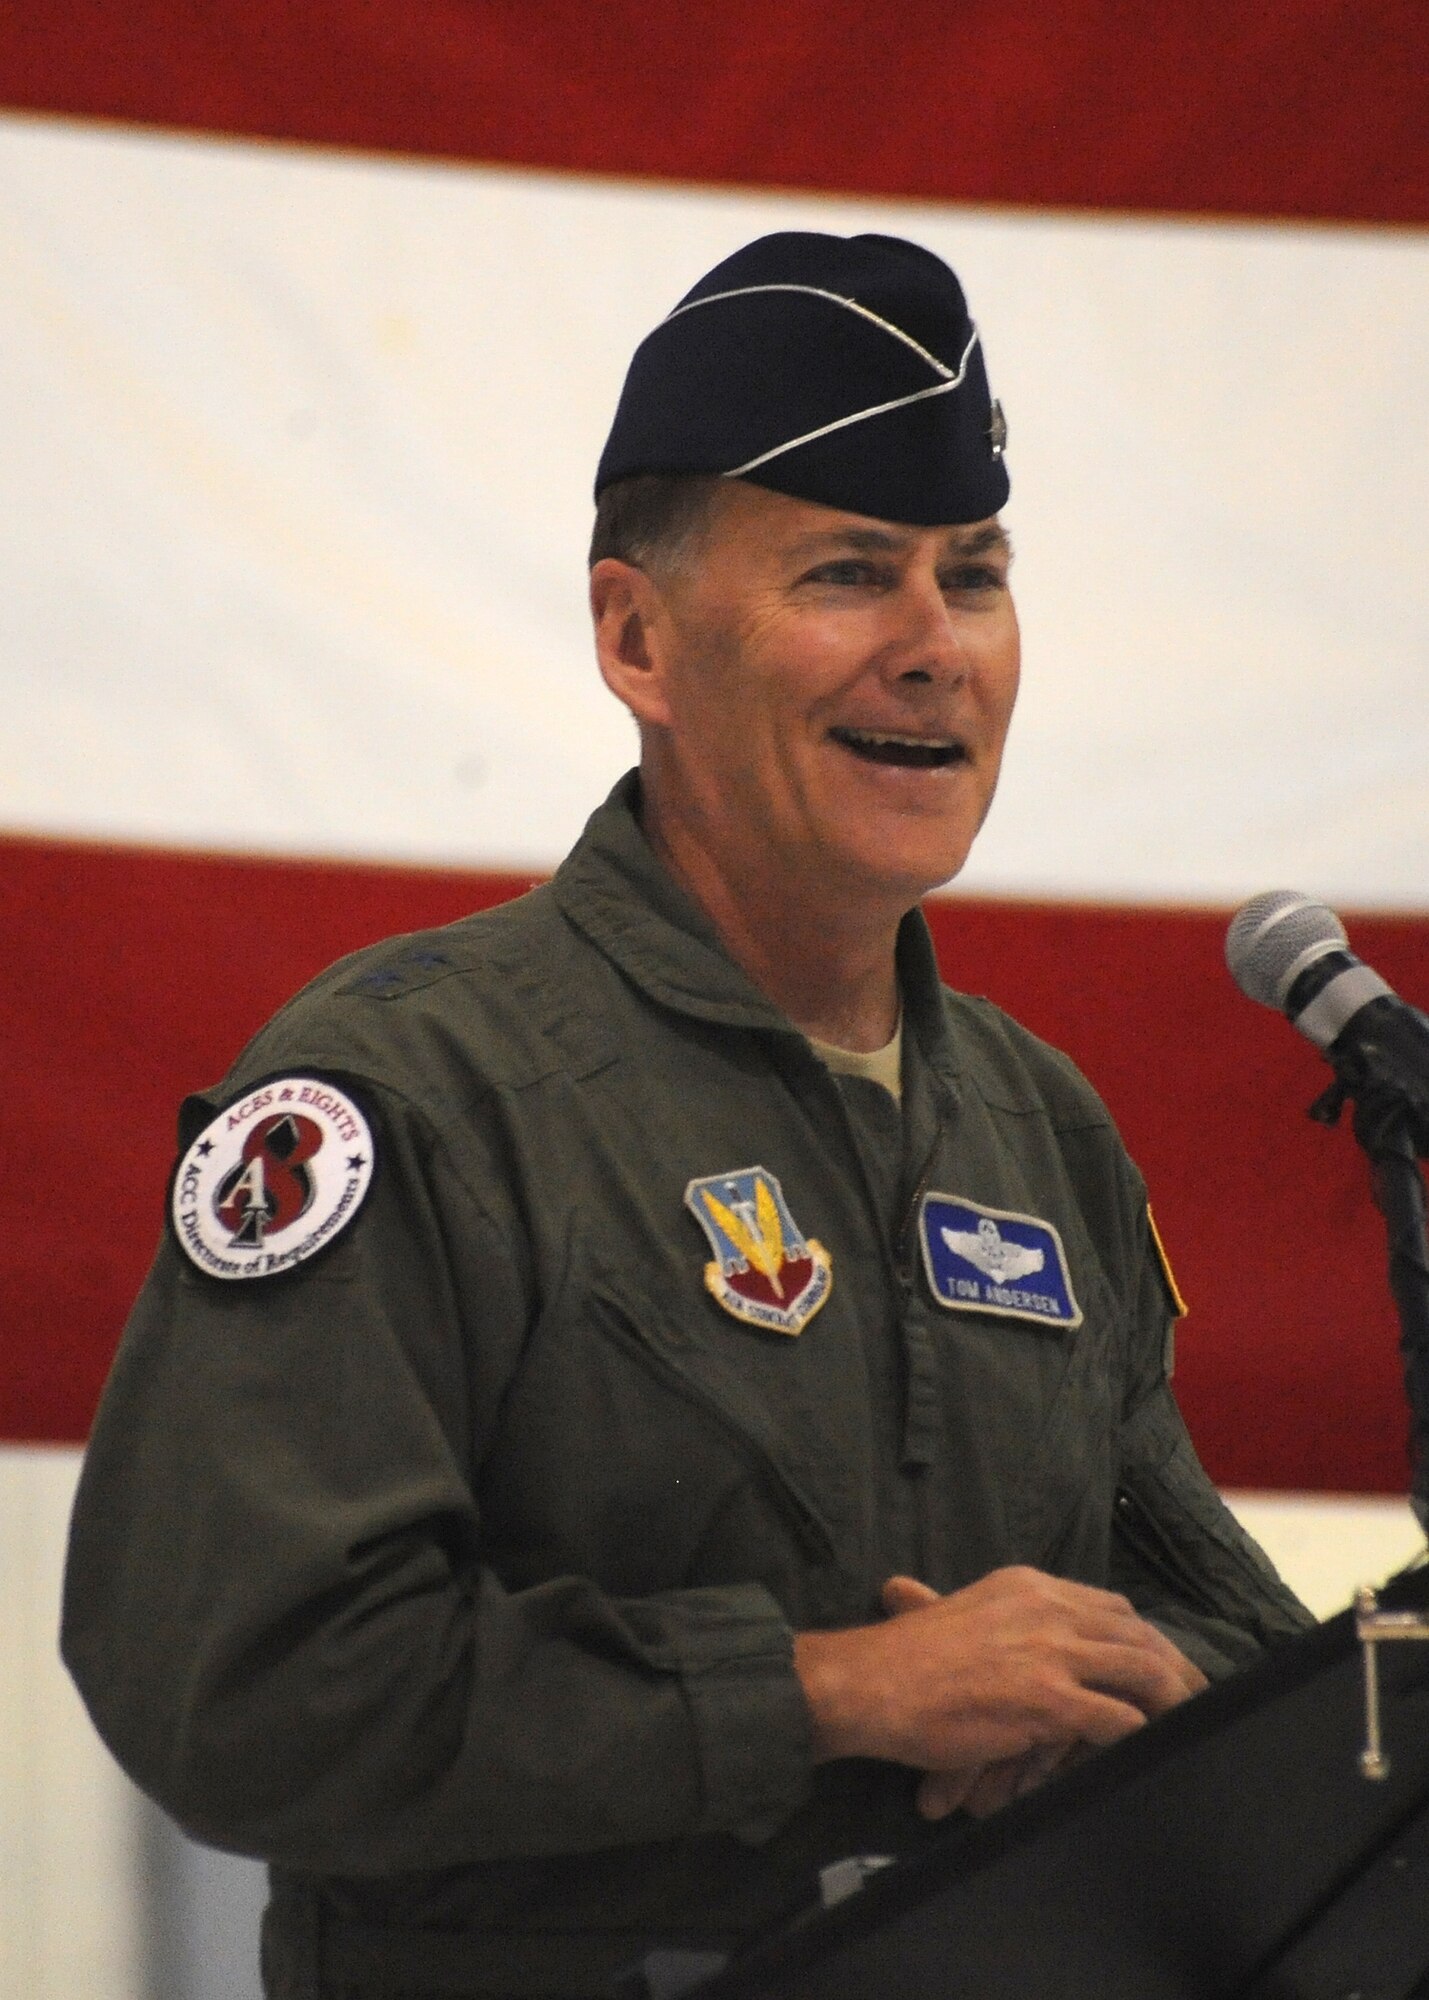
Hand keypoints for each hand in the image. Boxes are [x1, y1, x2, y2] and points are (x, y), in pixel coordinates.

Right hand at [794, 1565, 1206, 1816]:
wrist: (870, 1683)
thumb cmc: (904, 1660)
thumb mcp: (956, 1612)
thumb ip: (988, 1615)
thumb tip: (997, 1627)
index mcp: (1027, 1585)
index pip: (1109, 1606)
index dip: (1142, 1637)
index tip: (1161, 1665)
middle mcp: (1046, 1608)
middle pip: (1136, 1631)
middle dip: (1172, 1665)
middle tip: (1194, 1697)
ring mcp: (1048, 1652)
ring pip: (1140, 1668)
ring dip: (1171, 1700)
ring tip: (1187, 1725)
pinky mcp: (1046, 1699)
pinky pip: (1116, 1717)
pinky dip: (1139, 1734)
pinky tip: (1145, 1748)